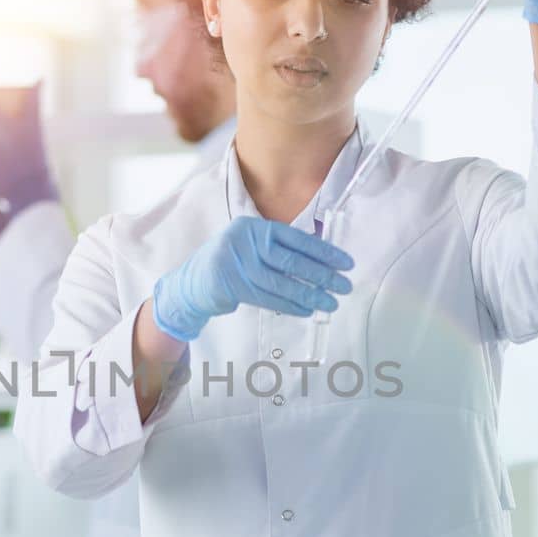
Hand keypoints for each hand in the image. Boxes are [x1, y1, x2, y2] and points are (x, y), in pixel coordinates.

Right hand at [152, 215, 353, 341]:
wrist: (192, 282)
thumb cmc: (230, 262)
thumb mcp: (250, 245)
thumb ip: (278, 247)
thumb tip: (322, 259)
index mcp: (253, 226)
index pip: (296, 238)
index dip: (323, 251)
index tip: (345, 263)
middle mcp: (244, 241)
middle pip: (291, 261)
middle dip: (322, 275)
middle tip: (344, 285)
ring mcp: (235, 264)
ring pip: (281, 283)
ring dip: (309, 295)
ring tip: (330, 303)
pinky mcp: (230, 286)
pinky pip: (268, 298)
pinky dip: (290, 306)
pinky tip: (307, 309)